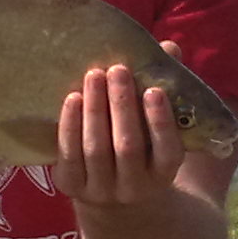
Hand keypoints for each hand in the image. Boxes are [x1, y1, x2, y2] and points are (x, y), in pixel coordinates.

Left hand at [55, 60, 186, 208]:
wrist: (109, 190)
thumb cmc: (140, 144)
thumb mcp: (156, 125)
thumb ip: (165, 88)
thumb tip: (168, 47)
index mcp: (164, 173)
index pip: (167, 151)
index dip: (160, 121)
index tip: (154, 89)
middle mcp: (135, 188)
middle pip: (128, 147)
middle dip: (122, 106)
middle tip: (118, 70)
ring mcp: (102, 190)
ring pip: (96, 150)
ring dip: (95, 110)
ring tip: (94, 75)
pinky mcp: (72, 186)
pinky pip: (69, 156)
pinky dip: (70, 125)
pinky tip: (72, 98)